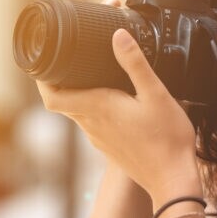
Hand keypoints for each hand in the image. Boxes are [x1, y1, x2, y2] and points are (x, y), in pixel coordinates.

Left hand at [37, 17, 200, 204]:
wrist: (174, 181)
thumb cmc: (167, 140)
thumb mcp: (156, 95)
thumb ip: (136, 64)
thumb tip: (118, 36)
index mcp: (97, 108)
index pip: (51, 96)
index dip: (42, 77)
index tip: (48, 59)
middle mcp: (93, 125)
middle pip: (63, 100)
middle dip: (63, 77)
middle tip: (75, 56)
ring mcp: (101, 139)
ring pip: (79, 111)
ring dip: (82, 92)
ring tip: (98, 73)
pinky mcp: (112, 147)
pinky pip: (94, 123)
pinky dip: (96, 107)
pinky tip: (117, 100)